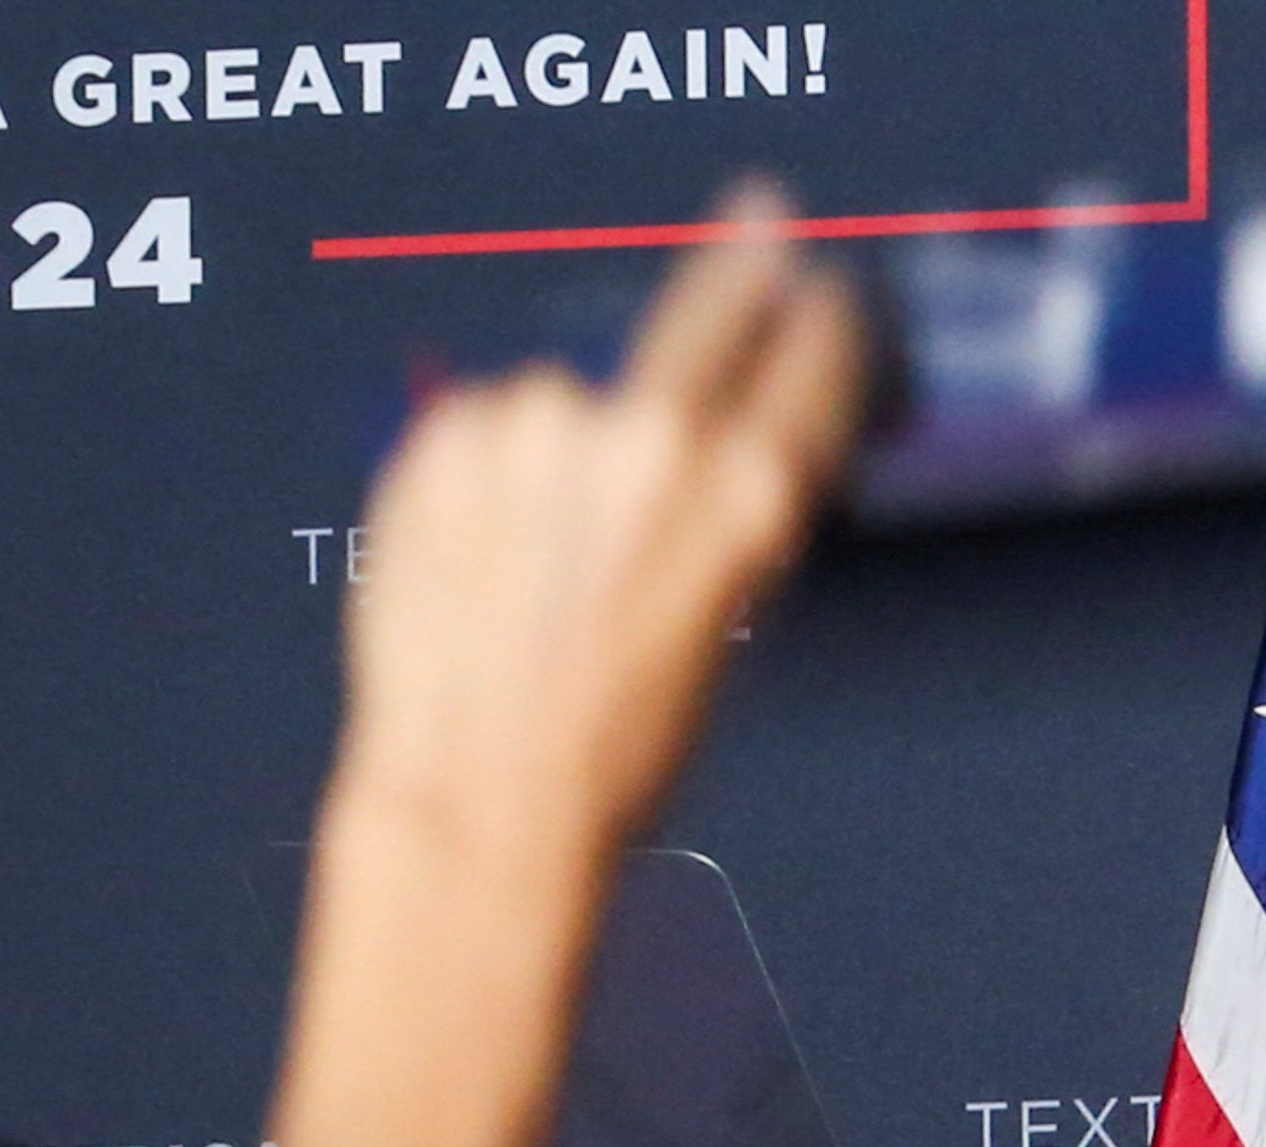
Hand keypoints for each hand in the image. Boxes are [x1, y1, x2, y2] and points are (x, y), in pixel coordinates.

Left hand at [325, 192, 860, 870]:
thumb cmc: (609, 754)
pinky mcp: (446, 437)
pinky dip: (485, 475)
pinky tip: (481, 560)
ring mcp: (539, 429)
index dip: (819, 319)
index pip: (814, 348)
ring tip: (536, 558)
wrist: (478, 803)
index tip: (814, 298)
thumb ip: (729, 509)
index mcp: (746, 494)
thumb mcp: (723, 628)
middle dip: (744, 264)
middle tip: (756, 223)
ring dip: (563, 442)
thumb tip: (734, 437)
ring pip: (571, 395)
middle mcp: (651, 441)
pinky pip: (483, 432)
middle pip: (716, 299)